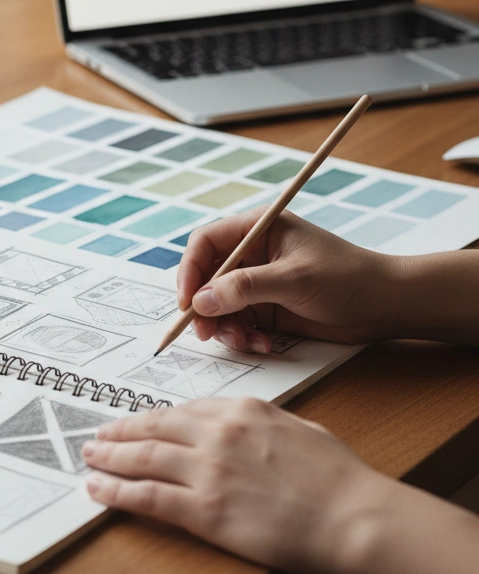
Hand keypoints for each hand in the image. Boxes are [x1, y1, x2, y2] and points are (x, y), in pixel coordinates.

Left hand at [83, 398, 396, 573]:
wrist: (356, 518)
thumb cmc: (340, 480)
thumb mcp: (299, 430)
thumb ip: (262, 425)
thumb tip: (242, 428)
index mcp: (242, 410)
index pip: (183, 411)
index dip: (152, 419)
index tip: (136, 424)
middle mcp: (218, 433)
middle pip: (154, 428)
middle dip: (121, 432)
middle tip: (98, 436)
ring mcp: (208, 470)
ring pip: (143, 458)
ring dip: (110, 458)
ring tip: (90, 458)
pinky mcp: (204, 510)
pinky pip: (147, 497)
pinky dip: (117, 492)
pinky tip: (98, 491)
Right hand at [178, 209, 398, 352]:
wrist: (385, 306)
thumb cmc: (347, 278)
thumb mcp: (294, 279)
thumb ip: (246, 288)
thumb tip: (202, 301)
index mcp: (257, 229)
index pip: (206, 243)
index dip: (190, 271)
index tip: (188, 303)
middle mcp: (251, 254)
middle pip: (205, 278)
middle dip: (204, 307)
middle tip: (206, 333)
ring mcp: (257, 282)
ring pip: (218, 305)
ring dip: (225, 327)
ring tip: (246, 341)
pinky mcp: (265, 308)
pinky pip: (237, 323)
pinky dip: (243, 337)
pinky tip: (264, 344)